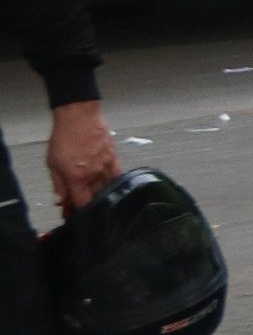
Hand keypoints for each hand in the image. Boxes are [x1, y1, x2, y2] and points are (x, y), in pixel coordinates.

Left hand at [42, 100, 117, 214]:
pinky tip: (110, 188)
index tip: (75, 218)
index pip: (82, 204)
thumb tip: (62, 201)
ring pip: (109, 190)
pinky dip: (114, 186)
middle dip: (90, 206)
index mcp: (78, 177)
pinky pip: (118, 178)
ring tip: (96, 199)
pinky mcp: (115, 159)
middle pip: (97, 199)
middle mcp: (95, 175)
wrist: (80, 117)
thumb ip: (58, 185)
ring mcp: (107, 167)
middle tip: (83, 208)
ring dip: (102, 197)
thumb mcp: (52, 163)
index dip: (79, 214)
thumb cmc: (64, 137)